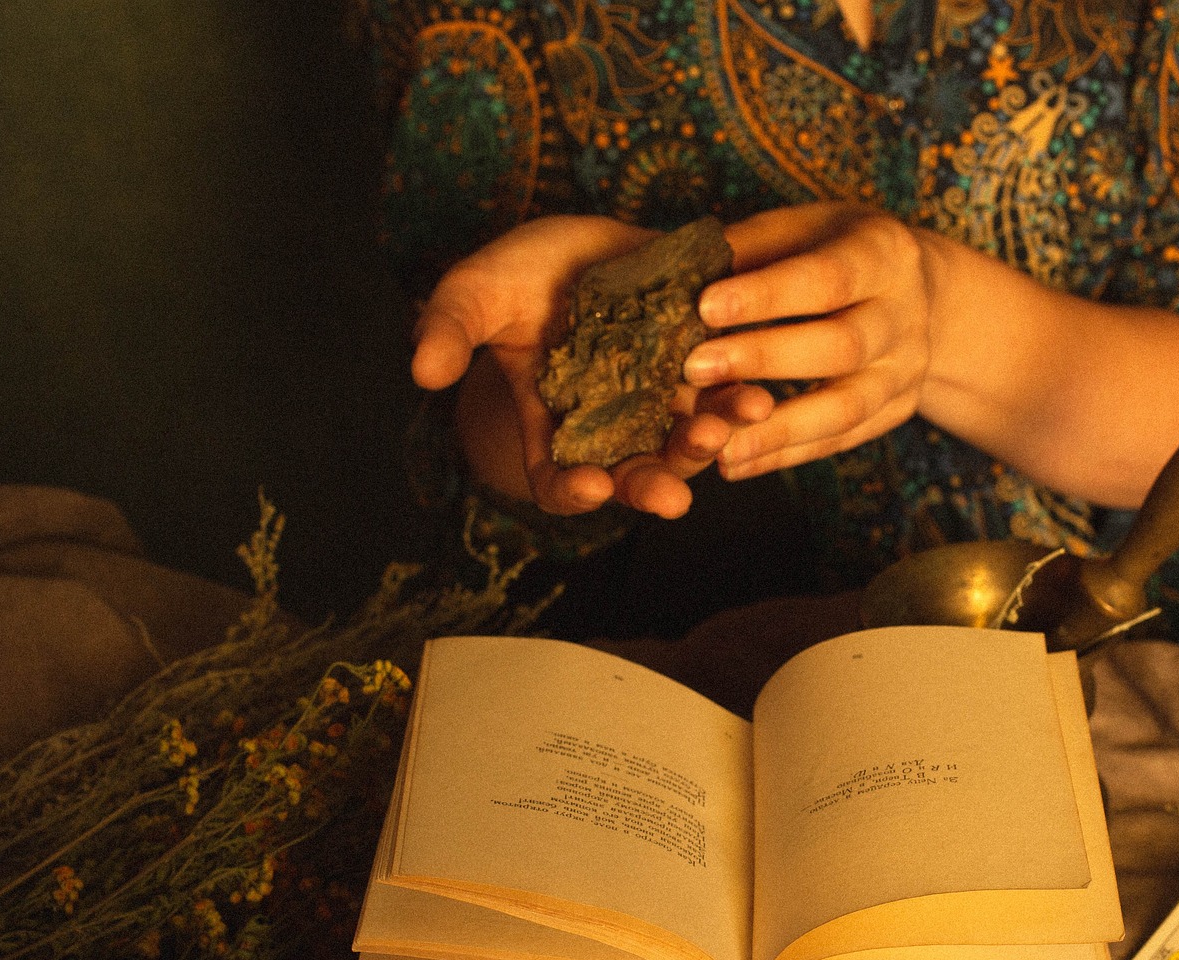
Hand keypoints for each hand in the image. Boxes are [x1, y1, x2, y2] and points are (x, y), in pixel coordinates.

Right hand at [413, 216, 773, 517]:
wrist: (584, 243)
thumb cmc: (518, 276)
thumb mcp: (476, 294)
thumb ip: (450, 330)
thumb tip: (420, 370)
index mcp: (552, 429)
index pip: (557, 480)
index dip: (571, 491)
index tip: (587, 489)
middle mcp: (611, 429)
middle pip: (631, 476)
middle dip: (651, 486)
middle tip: (671, 497)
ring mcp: (659, 403)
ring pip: (684, 442)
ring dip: (705, 443)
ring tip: (720, 431)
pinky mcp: (702, 369)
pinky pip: (724, 397)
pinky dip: (740, 402)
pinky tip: (758, 397)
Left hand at [682, 204, 935, 480]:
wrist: (917, 293)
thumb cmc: (837, 251)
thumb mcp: (803, 230)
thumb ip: (751, 250)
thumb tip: (680, 277)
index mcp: (884, 254)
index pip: (828, 277)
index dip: (767, 295)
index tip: (705, 306)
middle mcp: (904, 316)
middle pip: (842, 346)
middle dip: (765, 359)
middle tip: (693, 368)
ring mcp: (904, 371)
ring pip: (846, 408)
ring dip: (777, 428)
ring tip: (716, 443)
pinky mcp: (894, 412)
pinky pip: (840, 440)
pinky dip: (785, 455)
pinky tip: (734, 462)